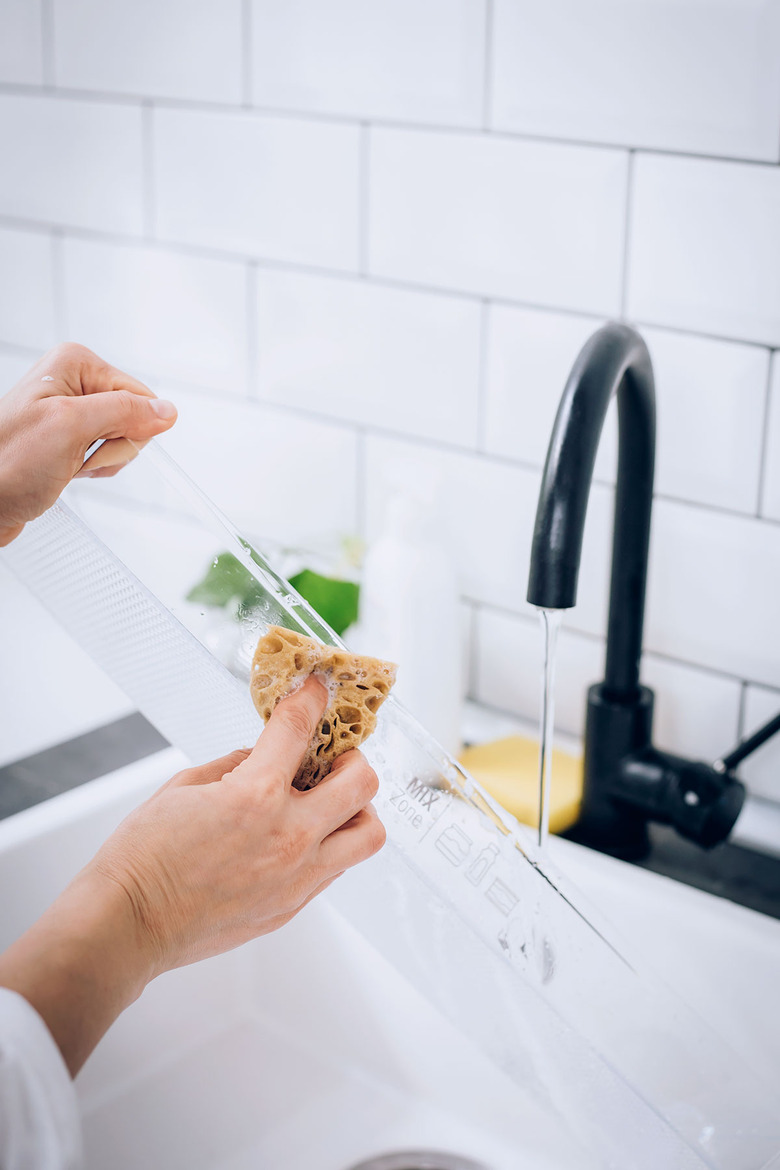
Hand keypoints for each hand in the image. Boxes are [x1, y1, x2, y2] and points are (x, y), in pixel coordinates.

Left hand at [0, 343, 176, 545]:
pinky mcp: (71, 435)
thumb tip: (167, 411)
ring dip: (104, 461)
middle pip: (133, 417)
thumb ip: (123, 412)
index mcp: (75, 364)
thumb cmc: (7, 462)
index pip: (139, 395)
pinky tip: (70, 470)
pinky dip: (95, 467)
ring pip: (124, 438)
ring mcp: (73, 409)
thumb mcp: (69, 428)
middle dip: (114, 447)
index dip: (128, 427)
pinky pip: (108, 452)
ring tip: (69, 465)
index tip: (93, 441)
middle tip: (78, 455)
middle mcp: (75, 381)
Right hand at [0, 678, 384, 1073]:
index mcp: (256, 796)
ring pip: (366, 835)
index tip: (317, 690)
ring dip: (355, 809)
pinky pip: (335, 868)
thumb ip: (236, 765)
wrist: (129, 923)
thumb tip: (261, 757)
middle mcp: (289, 837)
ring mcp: (296, 877)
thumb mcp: (185, 786)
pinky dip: (329, 844)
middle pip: (362, 783)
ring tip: (328, 803)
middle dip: (351, 758)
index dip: (312, 699)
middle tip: (332, 758)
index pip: (300, 729)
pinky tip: (299, 838)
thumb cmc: (145, 857)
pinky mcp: (292, 906)